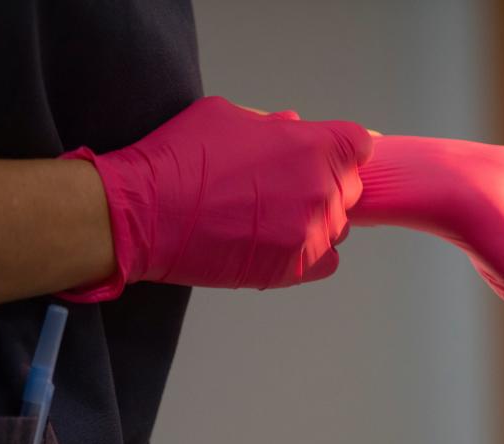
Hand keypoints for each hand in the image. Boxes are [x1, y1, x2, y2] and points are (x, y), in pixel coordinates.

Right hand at [59, 96, 372, 300]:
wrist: (144, 214)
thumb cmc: (179, 158)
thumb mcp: (226, 116)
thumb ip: (270, 124)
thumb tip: (291, 126)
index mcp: (312, 146)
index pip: (359, 145)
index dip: (342, 151)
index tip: (325, 158)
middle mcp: (322, 189)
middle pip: (349, 188)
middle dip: (324, 184)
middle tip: (284, 189)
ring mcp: (312, 231)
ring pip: (337, 226)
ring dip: (315, 220)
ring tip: (272, 219)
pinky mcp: (296, 267)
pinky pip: (328, 261)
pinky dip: (311, 253)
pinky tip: (281, 245)